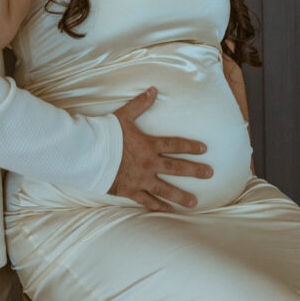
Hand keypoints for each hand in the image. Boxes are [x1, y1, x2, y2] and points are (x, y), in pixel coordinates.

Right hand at [109, 88, 212, 211]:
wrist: (89, 154)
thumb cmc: (106, 134)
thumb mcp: (123, 116)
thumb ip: (140, 104)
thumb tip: (153, 90)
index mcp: (148, 145)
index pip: (174, 145)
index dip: (190, 146)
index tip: (204, 149)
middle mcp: (148, 163)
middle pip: (176, 168)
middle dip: (194, 170)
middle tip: (210, 173)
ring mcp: (141, 179)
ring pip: (165, 189)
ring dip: (181, 196)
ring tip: (195, 202)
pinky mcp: (131, 191)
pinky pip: (148, 201)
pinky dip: (159, 206)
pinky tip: (170, 211)